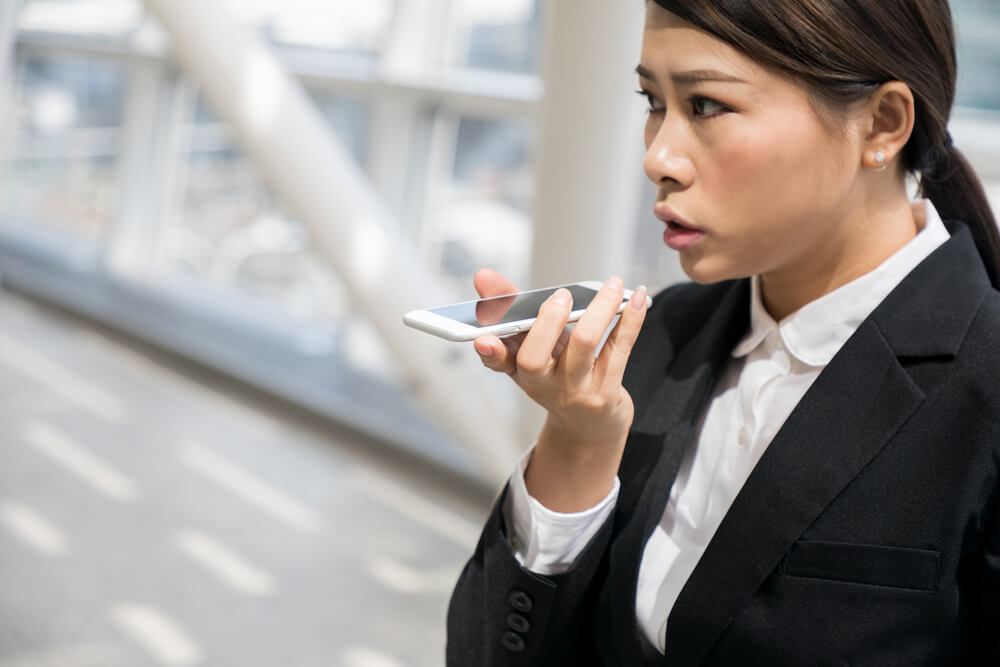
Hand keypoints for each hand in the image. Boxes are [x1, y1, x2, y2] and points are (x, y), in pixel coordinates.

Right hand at [471, 268, 648, 509]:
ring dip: (600, 308)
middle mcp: (542, 385)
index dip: (490, 351)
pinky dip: (630, 320)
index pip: (498, 360)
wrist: (589, 426)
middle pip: (535, 357)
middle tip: (562, 295)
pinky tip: (638, 298)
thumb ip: (510, 308)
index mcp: (519, 371)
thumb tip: (484, 276)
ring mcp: (575, 391)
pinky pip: (619, 349)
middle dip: (547, 320)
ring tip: (612, 285)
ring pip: (583, 345)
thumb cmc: (558, 375)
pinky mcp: (606, 392)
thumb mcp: (531, 347)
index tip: (484, 340)